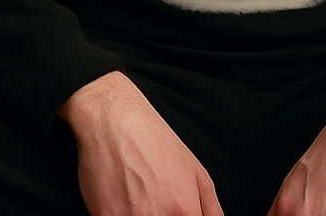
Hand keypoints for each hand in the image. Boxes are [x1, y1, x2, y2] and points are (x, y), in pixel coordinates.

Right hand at [59, 70, 223, 215]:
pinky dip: (120, 214)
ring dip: (140, 215)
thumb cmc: (154, 141)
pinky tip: (122, 197)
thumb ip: (211, 208)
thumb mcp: (195, 170)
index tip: (178, 211)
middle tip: (157, 200)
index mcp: (184, 209)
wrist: (113, 120)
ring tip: (139, 197)